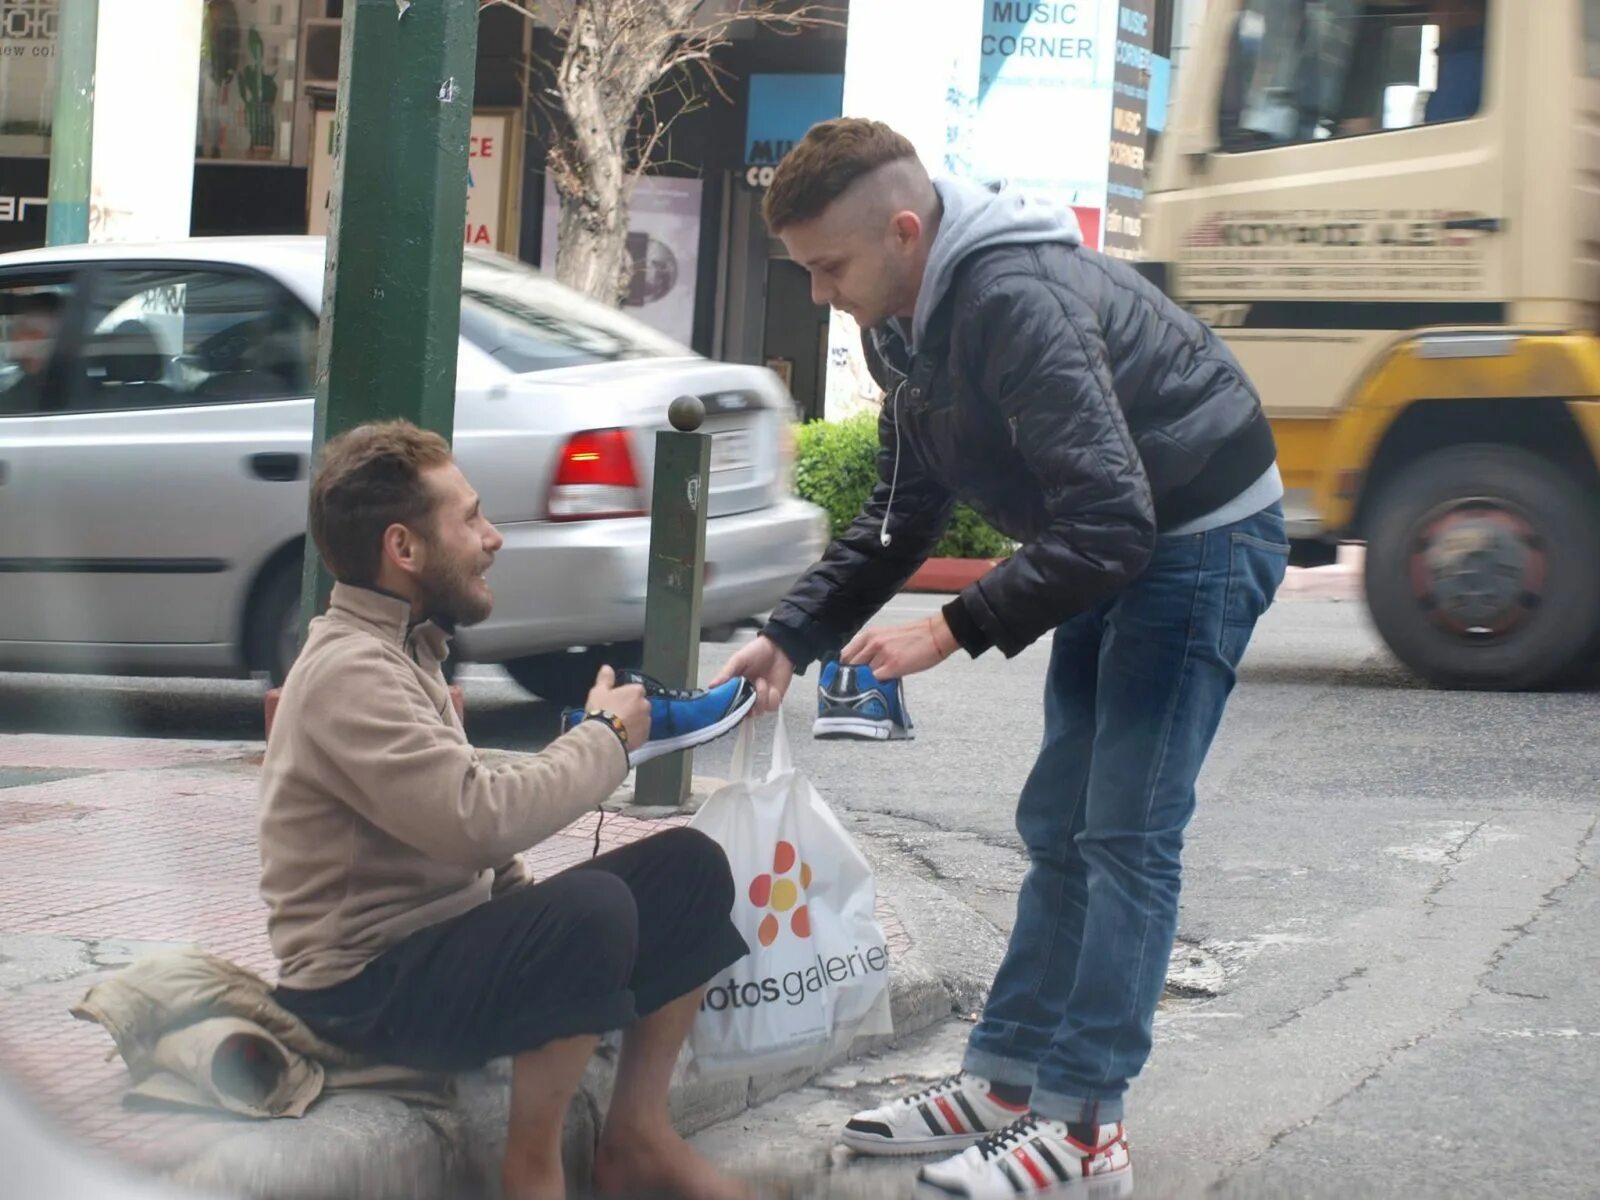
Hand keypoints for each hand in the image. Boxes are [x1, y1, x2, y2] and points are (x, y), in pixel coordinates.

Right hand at [584, 664, 650, 748]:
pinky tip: (623, 736)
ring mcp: (647, 721)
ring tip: (618, 727)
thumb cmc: (601, 710)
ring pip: (641, 718)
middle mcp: (645, 704)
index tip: (615, 701)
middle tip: (616, 715)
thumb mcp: (599, 692)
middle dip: (632, 708)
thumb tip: (607, 668)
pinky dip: (634, 733)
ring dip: (634, 721)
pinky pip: (641, 732)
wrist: (604, 737)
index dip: (625, 695)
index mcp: (636, 691)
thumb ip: (605, 679)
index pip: (634, 690)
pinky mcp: (645, 736)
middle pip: (639, 704)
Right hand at [709, 634, 793, 714]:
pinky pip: (771, 708)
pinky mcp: (774, 699)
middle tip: (747, 693)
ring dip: (760, 697)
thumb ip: (726, 674)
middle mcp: (747, 695)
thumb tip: (711, 685)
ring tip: (761, 681)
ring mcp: (760, 698)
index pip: (727, 703)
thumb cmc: (758, 651)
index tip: (728, 704)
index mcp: (735, 686)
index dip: (726, 707)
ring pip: (757, 712)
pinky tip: (771, 687)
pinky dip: (771, 698)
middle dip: (745, 706)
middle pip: (742, 713)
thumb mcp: (738, 660)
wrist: (780, 648)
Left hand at [840, 615, 956, 680]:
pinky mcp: (893, 666)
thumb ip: (872, 650)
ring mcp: (882, 655)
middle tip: (856, 688)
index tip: (845, 679)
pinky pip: (877, 681)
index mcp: (869, 635)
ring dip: (866, 684)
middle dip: (852, 679)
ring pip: (863, 676)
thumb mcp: (886, 637)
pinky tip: (881, 689)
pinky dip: (877, 687)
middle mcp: (872, 644)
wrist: (935, 634)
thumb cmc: (915, 637)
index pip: (845, 655)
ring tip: (871, 689)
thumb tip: (862, 669)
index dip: (844, 669)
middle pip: (851, 667)